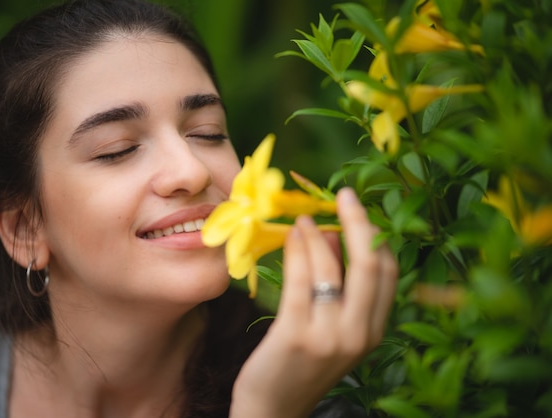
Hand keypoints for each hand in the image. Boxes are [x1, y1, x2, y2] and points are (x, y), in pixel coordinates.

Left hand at [230, 188, 397, 417]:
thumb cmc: (300, 365)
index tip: (359, 208)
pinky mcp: (297, 335)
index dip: (375, 235)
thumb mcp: (333, 330)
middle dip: (359, 223)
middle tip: (344, 196)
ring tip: (303, 218)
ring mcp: (330, 336)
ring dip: (318, 234)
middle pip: (370, 264)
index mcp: (374, 331)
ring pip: (332, 267)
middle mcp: (360, 334)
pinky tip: (291, 236)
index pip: (387, 273)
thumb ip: (340, 288)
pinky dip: (298, 251)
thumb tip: (336, 237)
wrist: (273, 409)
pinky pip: (300, 280)